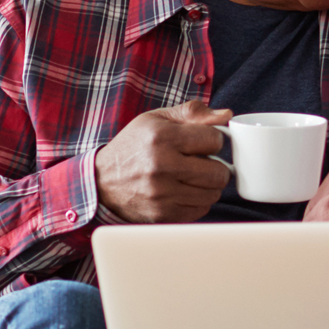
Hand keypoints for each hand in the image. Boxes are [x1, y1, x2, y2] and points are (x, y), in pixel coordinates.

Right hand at [94, 100, 232, 223]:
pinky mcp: (162, 215)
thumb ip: (192, 113)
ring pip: (212, 194)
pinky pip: (200, 210)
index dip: (212, 140)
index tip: (202, 142)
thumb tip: (226, 115)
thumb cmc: (134, 146)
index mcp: (161, 138)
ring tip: (192, 177)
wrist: (102, 180)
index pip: (214, 140)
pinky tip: (184, 191)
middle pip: (218, 172)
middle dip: (215, 166)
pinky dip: (197, 201)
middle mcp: (161, 167)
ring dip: (207, 185)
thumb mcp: (157, 119)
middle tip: (203, 163)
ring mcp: (161, 194)